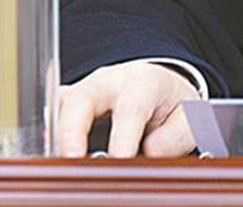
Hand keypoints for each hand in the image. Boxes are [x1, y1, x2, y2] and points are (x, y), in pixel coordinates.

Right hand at [57, 61, 197, 156]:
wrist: (158, 85)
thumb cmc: (171, 105)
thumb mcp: (189, 117)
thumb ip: (175, 136)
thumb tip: (150, 152)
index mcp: (143, 82)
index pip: (131, 107)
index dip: (123, 135)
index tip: (119, 158)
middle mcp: (108, 82)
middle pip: (82, 100)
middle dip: (73, 130)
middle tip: (72, 159)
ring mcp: (83, 91)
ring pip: (59, 108)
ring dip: (56, 137)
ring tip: (59, 166)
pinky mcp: (66, 104)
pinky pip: (49, 116)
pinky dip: (47, 136)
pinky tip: (50, 158)